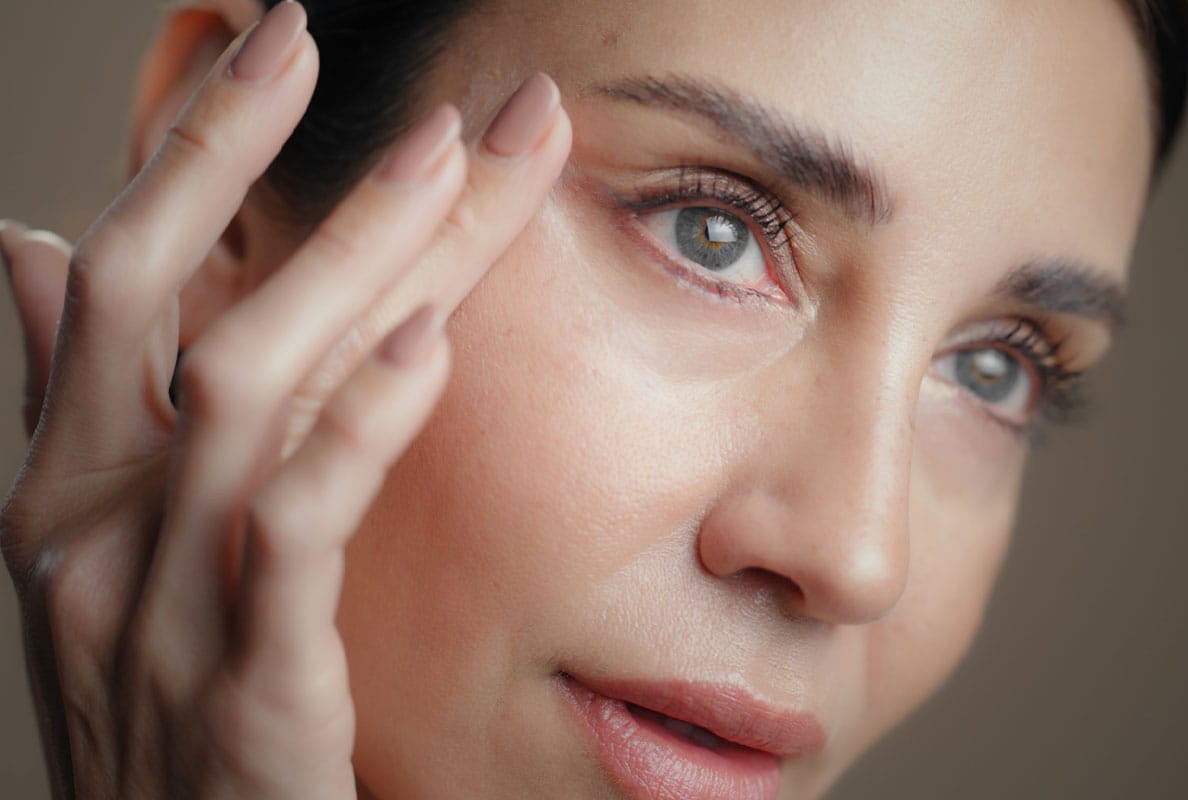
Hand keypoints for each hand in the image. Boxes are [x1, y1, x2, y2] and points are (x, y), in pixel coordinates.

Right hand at [0, 2, 570, 796]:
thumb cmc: (170, 701)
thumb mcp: (106, 547)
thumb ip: (79, 400)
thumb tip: (29, 249)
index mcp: (64, 482)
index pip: (117, 272)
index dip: (191, 147)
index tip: (275, 45)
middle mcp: (89, 527)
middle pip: (177, 299)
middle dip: (274, 162)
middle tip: (383, 64)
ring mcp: (156, 607)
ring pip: (247, 388)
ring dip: (359, 259)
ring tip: (458, 159)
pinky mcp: (245, 685)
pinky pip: (291, 526)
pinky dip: (357, 424)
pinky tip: (428, 342)